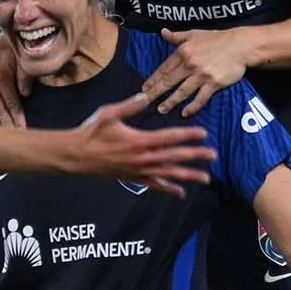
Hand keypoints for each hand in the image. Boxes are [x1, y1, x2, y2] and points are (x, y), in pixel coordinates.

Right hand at [66, 95, 214, 194]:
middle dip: (196, 155)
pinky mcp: (133, 178)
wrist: (76, 155)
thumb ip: (129, 106)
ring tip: (206, 178)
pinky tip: (180, 193)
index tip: (203, 133)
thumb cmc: (91, 132)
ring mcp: (139, 170)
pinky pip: (155, 185)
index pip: (170, 137)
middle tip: (213, 155)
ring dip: (188, 175)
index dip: (188, 135)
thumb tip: (146, 96)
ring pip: (169, 173)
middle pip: (175, 156)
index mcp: (139, 140)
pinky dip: (168, 189)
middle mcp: (143, 157)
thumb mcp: (108, 114)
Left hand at [142, 28, 253, 115]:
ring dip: (170, 102)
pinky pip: (201, 98)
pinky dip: (192, 106)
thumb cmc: (217, 39)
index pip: (164, 68)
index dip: (153, 79)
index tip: (144, 88)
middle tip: (144, 102)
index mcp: (183, 52)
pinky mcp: (214, 83)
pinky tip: (185, 113)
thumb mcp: (194, 34)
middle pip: (169, 81)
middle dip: (155, 93)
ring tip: (161, 109)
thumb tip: (162, 32)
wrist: (241, 45)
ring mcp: (202, 75)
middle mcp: (190, 64)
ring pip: (182, 91)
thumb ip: (176, 36)